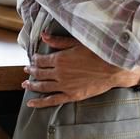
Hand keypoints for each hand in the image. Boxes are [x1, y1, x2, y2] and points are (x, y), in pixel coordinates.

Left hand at [23, 33, 139, 107]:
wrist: (113, 69)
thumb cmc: (98, 53)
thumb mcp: (78, 43)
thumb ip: (59, 41)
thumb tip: (43, 35)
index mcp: (60, 58)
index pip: (41, 60)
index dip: (35, 59)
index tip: (33, 59)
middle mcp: (59, 73)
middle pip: (39, 73)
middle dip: (32, 71)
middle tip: (27, 70)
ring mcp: (64, 85)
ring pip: (42, 86)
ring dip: (32, 85)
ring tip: (25, 84)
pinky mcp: (71, 95)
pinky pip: (52, 100)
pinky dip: (40, 102)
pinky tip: (31, 103)